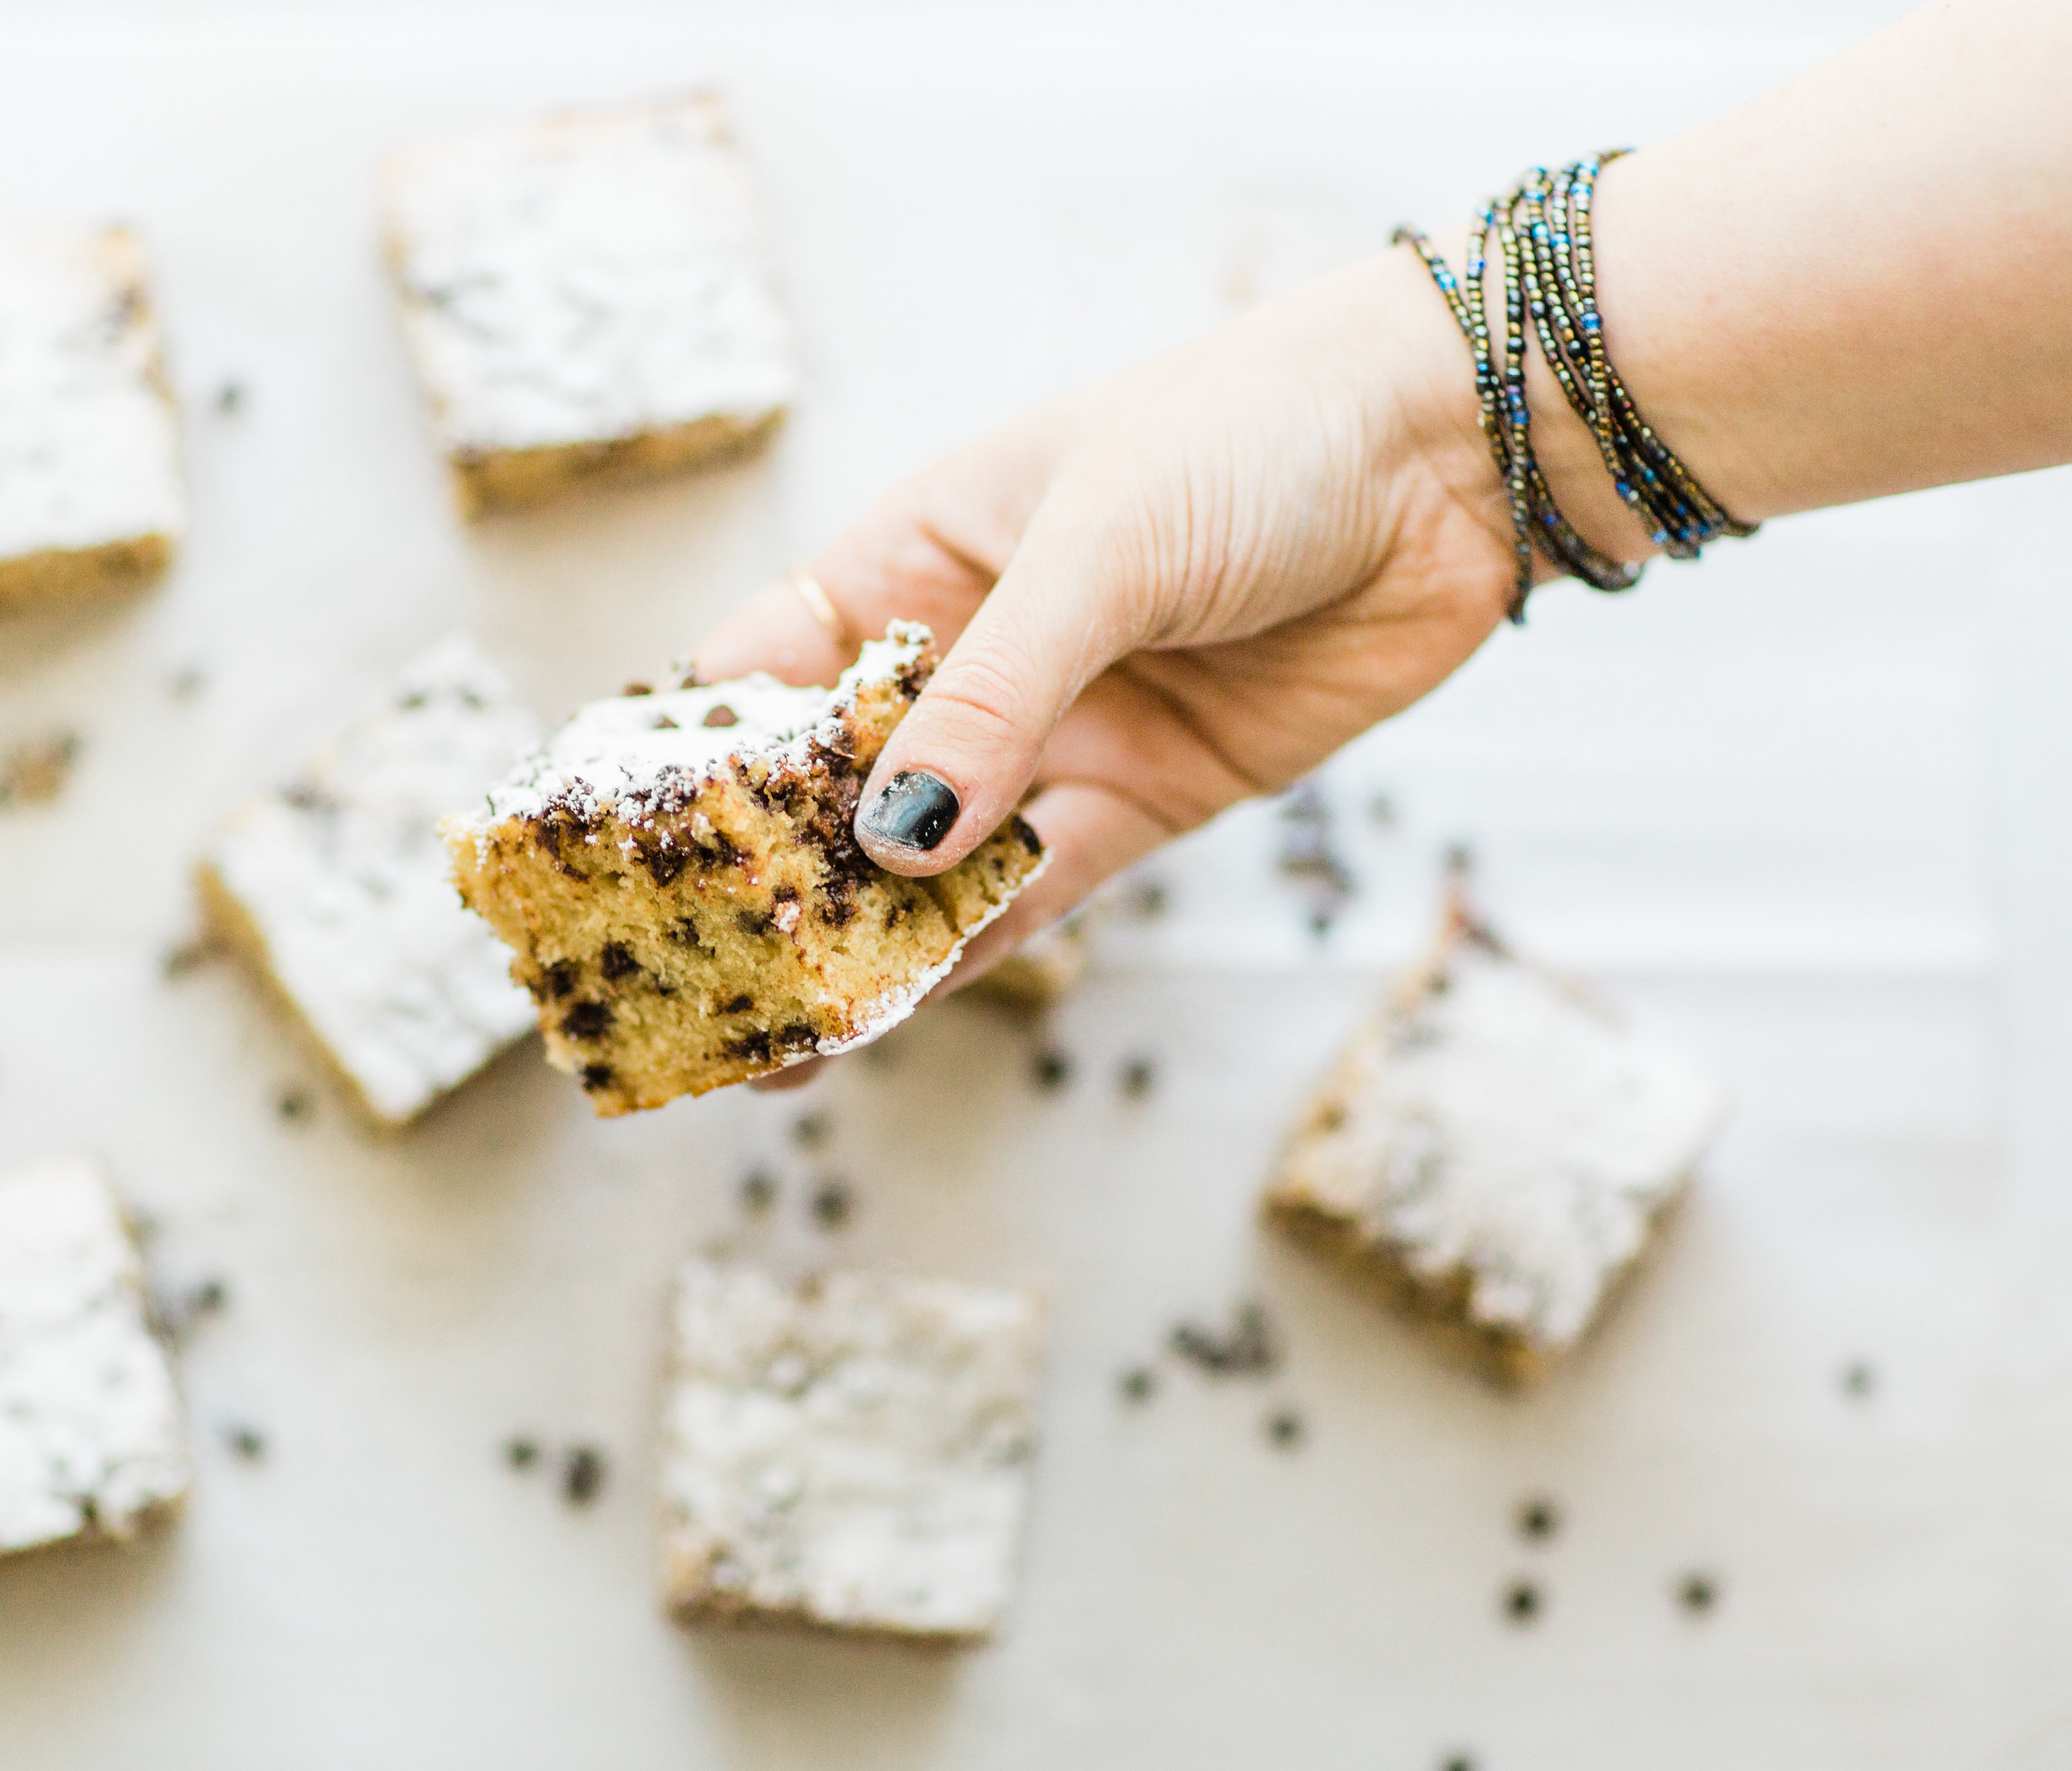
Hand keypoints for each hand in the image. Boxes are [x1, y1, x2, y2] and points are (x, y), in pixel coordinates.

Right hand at [693, 249, 1520, 1021]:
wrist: (1452, 454)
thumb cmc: (1253, 434)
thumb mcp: (1100, 547)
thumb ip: (993, 696)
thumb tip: (892, 840)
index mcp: (916, 556)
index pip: (767, 667)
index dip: (694, 757)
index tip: (619, 854)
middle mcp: (971, 655)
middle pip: (837, 786)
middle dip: (772, 882)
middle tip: (697, 982)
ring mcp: (1057, 735)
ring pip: (933, 859)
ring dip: (867, 942)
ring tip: (785, 1035)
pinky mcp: (1146, 800)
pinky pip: (1040, 890)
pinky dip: (977, 947)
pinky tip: (906, 1004)